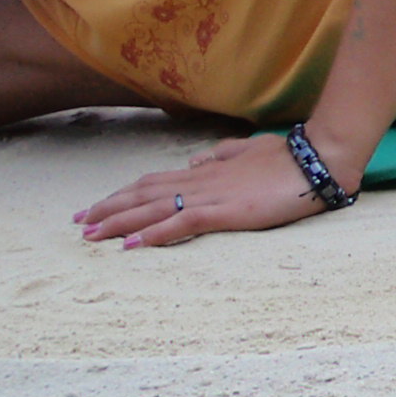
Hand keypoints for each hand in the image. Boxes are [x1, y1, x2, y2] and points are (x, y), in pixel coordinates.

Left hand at [75, 129, 355, 247]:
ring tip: (91, 235)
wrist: (317, 160)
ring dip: (120, 222)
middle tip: (78, 223)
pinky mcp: (226, 212)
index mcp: (207, 170)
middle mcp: (201, 181)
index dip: (123, 193)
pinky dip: (154, 234)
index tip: (97, 205)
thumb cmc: (289, 156)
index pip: (154, 181)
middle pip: (143, 195)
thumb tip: (196, 161)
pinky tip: (132, 245)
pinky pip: (181, 224)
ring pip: (154, 208)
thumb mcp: (250, 151)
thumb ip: (222, 155)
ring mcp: (211, 196)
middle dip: (108, 208)